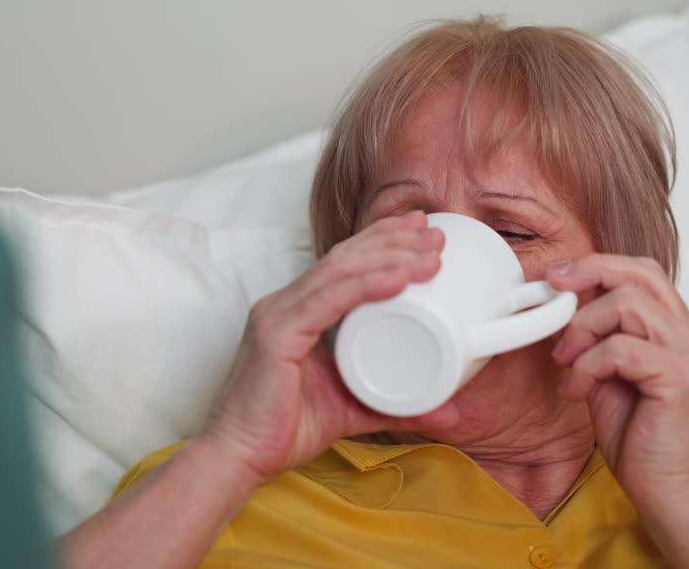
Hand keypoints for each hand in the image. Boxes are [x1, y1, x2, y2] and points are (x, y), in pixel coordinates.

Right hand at [197, 211, 451, 485]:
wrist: (240, 458)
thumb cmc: (286, 430)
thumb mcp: (354, 409)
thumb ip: (398, 406)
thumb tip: (448, 412)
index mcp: (297, 312)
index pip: (342, 263)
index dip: (381, 241)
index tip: (421, 232)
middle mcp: (284, 304)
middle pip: (344, 257)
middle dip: (391, 239)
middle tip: (433, 230)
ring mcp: (277, 314)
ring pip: (340, 271)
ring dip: (389, 256)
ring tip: (429, 251)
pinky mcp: (276, 334)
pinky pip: (327, 301)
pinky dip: (366, 286)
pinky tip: (398, 277)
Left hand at [547, 254, 688, 515]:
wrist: (669, 493)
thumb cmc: (639, 439)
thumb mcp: (606, 377)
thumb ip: (594, 342)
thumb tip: (560, 309)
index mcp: (675, 330)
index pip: (642, 272)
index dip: (596, 265)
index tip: (555, 276)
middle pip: (640, 273)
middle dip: (588, 273)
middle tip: (553, 291)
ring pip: (628, 304)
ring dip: (583, 328)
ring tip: (567, 362)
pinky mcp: (681, 376)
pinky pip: (621, 348)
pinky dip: (588, 365)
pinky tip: (577, 390)